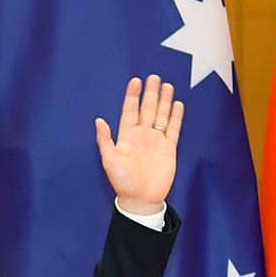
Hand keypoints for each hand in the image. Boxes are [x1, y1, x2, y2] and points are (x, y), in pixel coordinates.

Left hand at [95, 75, 181, 214]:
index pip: (130, 111)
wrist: (142, 198)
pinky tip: (177, 105)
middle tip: (154, 77)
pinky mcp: (169, 148)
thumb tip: (99, 121)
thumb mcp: (110, 161)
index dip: (132, 96)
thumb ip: (105, 141)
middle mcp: (142, 135)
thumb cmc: (123, 182)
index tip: (136, 81)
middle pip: (147, 109)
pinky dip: (176, 117)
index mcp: (126, 136)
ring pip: (161, 116)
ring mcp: (156, 141)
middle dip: (150, 93)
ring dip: (164, 101)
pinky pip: (173, 129)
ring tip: (167, 85)